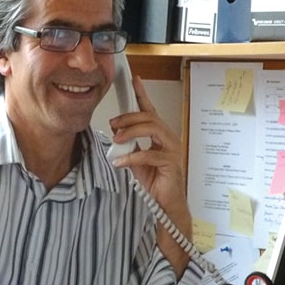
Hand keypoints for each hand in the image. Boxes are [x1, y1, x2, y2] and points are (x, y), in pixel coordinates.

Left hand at [108, 74, 191, 272]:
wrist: (166, 205)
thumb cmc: (154, 182)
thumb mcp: (136, 160)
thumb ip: (128, 146)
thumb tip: (115, 136)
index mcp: (160, 135)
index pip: (151, 110)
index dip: (142, 94)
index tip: (134, 79)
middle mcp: (168, 138)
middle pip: (149, 117)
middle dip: (129, 118)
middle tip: (113, 125)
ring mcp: (172, 150)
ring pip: (152, 129)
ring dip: (131, 132)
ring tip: (116, 140)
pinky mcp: (171, 164)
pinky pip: (149, 154)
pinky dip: (131, 157)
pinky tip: (119, 163)